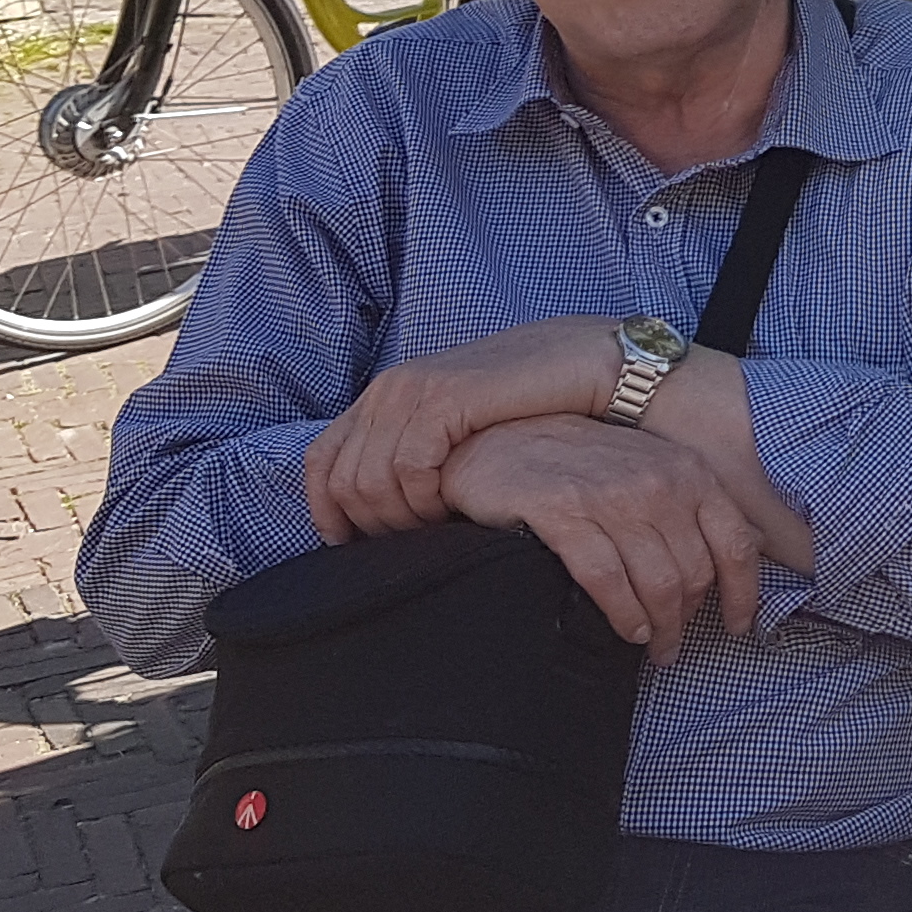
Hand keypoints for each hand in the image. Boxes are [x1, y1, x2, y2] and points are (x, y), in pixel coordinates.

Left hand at [306, 315, 628, 540]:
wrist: (589, 363)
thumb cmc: (532, 407)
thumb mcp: (461, 430)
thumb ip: (420, 453)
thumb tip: (383, 510)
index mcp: (386, 393)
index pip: (321, 461)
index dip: (327, 513)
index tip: (356, 548)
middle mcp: (389, 387)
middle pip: (340, 479)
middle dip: (368, 525)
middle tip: (410, 546)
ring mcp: (413, 389)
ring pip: (368, 480)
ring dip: (398, 519)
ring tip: (435, 530)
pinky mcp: (445, 397)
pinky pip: (407, 467)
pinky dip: (421, 500)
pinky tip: (449, 510)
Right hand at [435, 416, 769, 654]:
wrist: (504, 438)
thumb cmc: (584, 461)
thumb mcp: (653, 468)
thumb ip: (694, 505)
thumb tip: (752, 546)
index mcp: (690, 471)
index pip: (736, 543)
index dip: (744, 594)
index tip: (738, 626)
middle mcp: (659, 481)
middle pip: (694, 572)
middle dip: (687, 619)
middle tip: (672, 644)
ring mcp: (611, 495)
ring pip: (656, 581)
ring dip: (658, 626)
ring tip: (651, 645)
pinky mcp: (563, 512)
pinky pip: (606, 579)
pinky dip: (622, 612)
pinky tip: (625, 628)